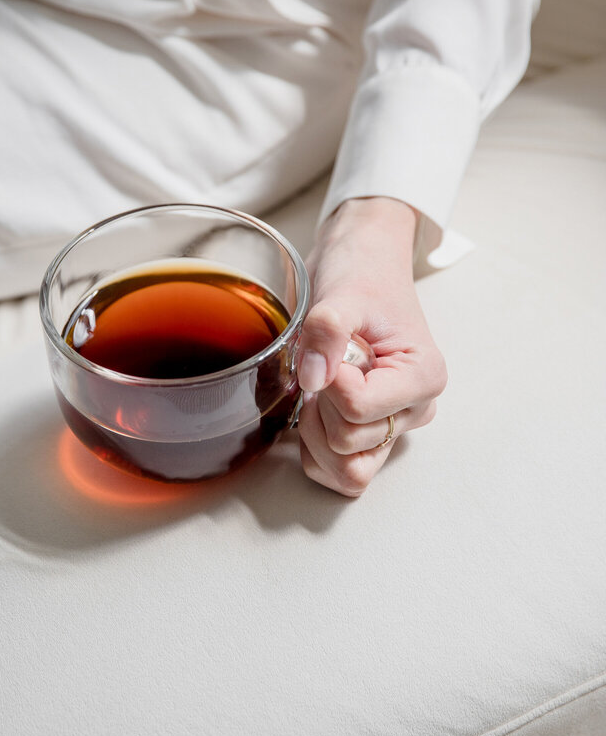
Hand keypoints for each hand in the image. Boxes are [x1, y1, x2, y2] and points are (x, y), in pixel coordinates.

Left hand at [297, 197, 446, 496]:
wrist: (364, 263)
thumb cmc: (363, 275)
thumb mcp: (343, 292)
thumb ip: (328, 329)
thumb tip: (315, 379)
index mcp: (421, 377)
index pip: (358, 410)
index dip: (329, 384)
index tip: (330, 350)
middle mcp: (414, 409)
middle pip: (350, 443)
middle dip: (321, 407)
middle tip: (323, 366)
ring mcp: (393, 425)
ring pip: (348, 471)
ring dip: (317, 434)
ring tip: (319, 390)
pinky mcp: (371, 432)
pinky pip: (341, 472)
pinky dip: (316, 450)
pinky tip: (314, 410)